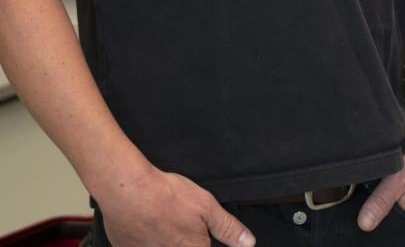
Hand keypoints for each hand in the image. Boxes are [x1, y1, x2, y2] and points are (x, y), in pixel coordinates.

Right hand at [99, 166, 253, 246]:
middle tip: (176, 219)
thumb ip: (228, 228)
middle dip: (184, 237)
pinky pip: (141, 246)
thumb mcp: (207, 207)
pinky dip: (145, 239)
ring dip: (164, 238)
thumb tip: (248, 243)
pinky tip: (145, 225)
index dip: (203, 240)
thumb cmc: (167, 197)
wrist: (127, 191)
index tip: (196, 231)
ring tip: (163, 219)